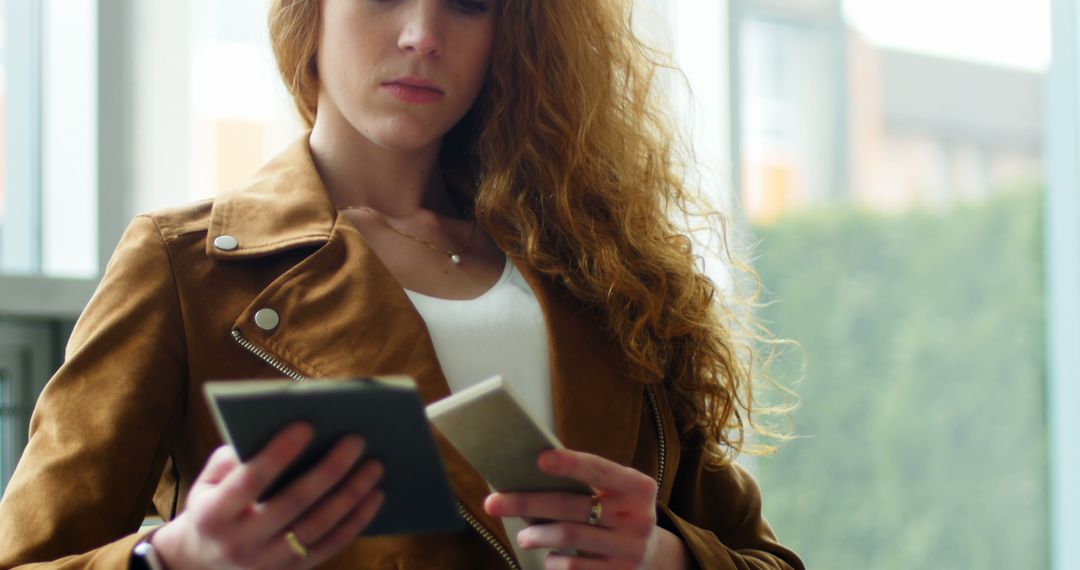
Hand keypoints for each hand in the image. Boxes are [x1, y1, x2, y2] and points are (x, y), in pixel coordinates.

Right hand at [151, 423, 384, 569]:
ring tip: (374, 466)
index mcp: (214, 514)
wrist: (200, 564)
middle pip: (293, 503)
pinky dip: (356, 520)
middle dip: (329, 469)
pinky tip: (375, 496)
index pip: (249, 481)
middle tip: (356, 440)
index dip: (278, 453)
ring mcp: (268, 562)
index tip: (307, 425)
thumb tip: (280, 431)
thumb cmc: (212, 506)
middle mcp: (240, 542)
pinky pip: (330, 546)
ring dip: (351, 495)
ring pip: (318, 527)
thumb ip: (234, 456)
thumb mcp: (207, 481)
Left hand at [484, 449, 689, 569]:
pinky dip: (554, 561)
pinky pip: (574, 568)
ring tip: (523, 537)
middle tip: (493, 502)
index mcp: (637, 487)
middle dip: (527, 503)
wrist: (654, 556)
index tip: (540, 459)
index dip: (570, 464)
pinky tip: (550, 556)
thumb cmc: (620, 513)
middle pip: (571, 506)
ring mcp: (629, 548)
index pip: (599, 469)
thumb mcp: (618, 494)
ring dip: (536, 535)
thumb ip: (590, 483)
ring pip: (568, 536)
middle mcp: (637, 516)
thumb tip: (531, 473)